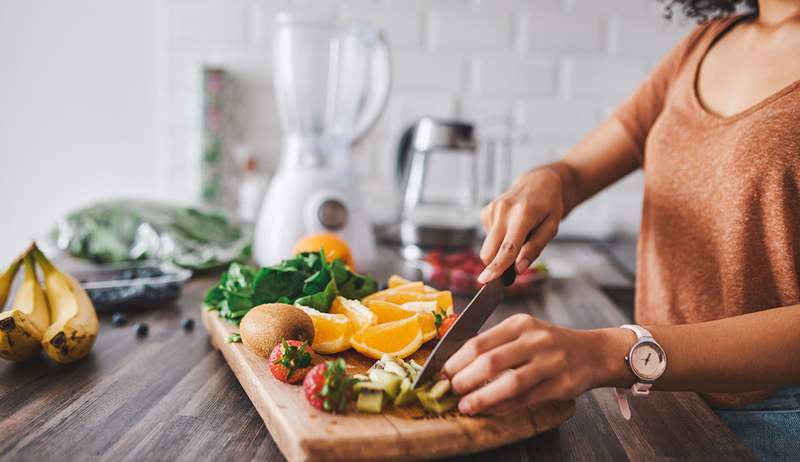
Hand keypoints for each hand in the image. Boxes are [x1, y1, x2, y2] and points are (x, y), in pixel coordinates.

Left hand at [441, 314, 597, 414]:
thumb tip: (456, 365)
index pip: (480, 341)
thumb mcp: (523, 332)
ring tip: (466, 406)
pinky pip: (527, 398)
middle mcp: (535, 339)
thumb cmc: (548, 344)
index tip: (441, 373)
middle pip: (492, 361)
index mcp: (520, 323)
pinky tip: (490, 410)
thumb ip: (495, 344)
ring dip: (483, 397)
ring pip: (510, 383)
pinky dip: (504, 406)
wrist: (591, 353)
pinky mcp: (560, 383)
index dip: (456, 360)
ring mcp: (550, 362)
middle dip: (465, 379)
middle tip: (449, 390)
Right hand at [478, 167, 563, 283]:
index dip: (497, 266)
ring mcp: (492, 209)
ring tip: (519, 235)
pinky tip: (510, 227)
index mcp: (523, 214)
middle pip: (490, 250)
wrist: (538, 182)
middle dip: (496, 265)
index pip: (508, 247)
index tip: (485, 281)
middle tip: (514, 267)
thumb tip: (519, 269)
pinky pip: (488, 237)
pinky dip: (498, 239)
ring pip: (488, 246)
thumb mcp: (551, 228)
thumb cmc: (548, 206)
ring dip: (500, 250)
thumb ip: (535, 249)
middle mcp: (504, 210)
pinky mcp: (486, 211)